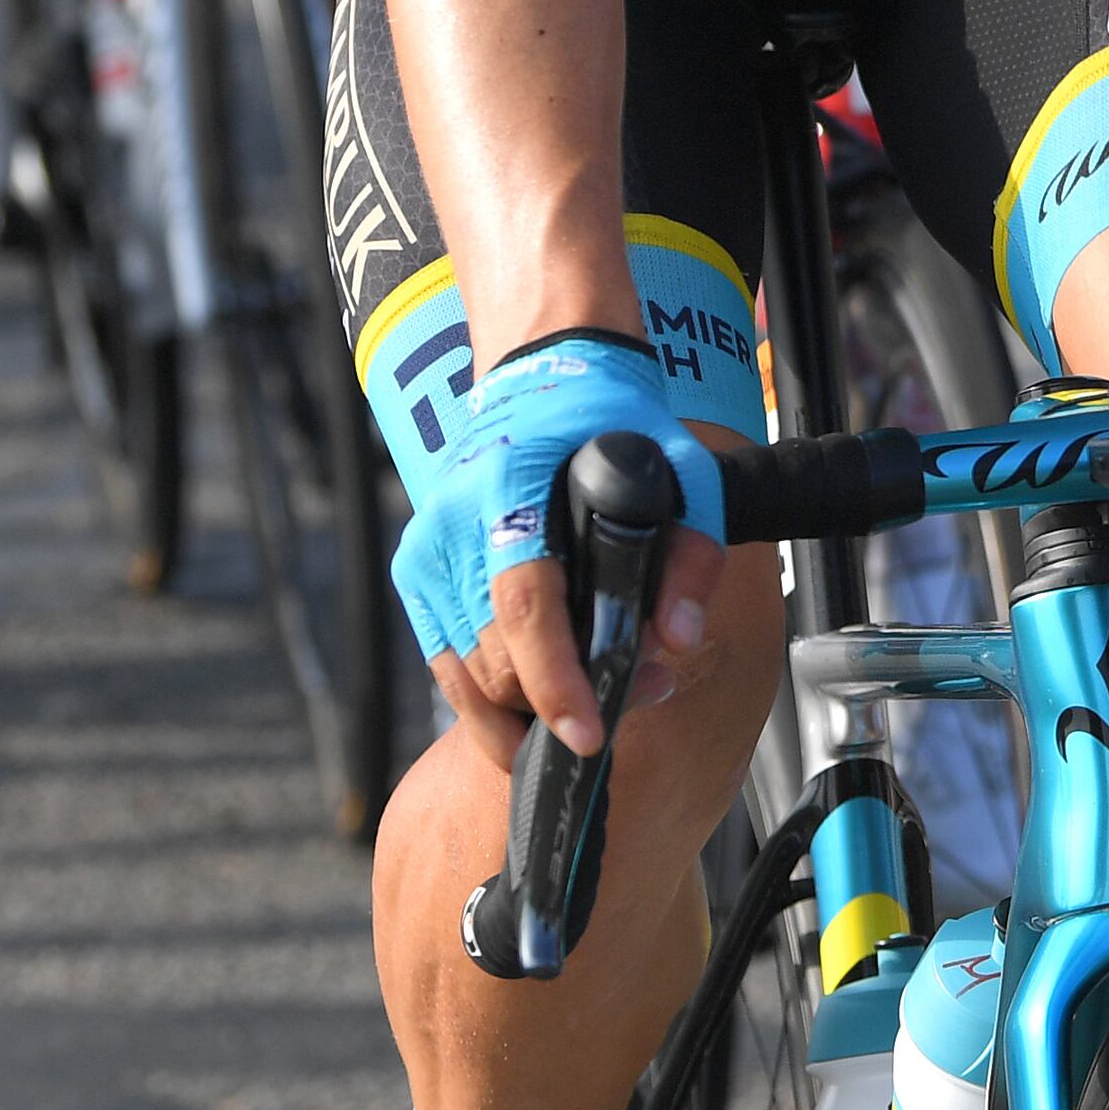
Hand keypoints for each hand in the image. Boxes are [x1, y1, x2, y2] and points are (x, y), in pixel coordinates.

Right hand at [389, 330, 730, 759]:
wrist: (545, 374)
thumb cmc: (613, 422)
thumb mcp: (680, 470)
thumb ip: (690, 555)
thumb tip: (680, 640)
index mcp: (506, 491)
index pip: (524, 607)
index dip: (555, 681)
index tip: (588, 735)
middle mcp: (451, 527)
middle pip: (495, 658)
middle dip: (562, 701)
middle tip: (639, 691)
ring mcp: (426, 554)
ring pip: (465, 677)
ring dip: (528, 710)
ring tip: (605, 694)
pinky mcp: (418, 574)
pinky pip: (447, 663)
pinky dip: (492, 694)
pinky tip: (546, 694)